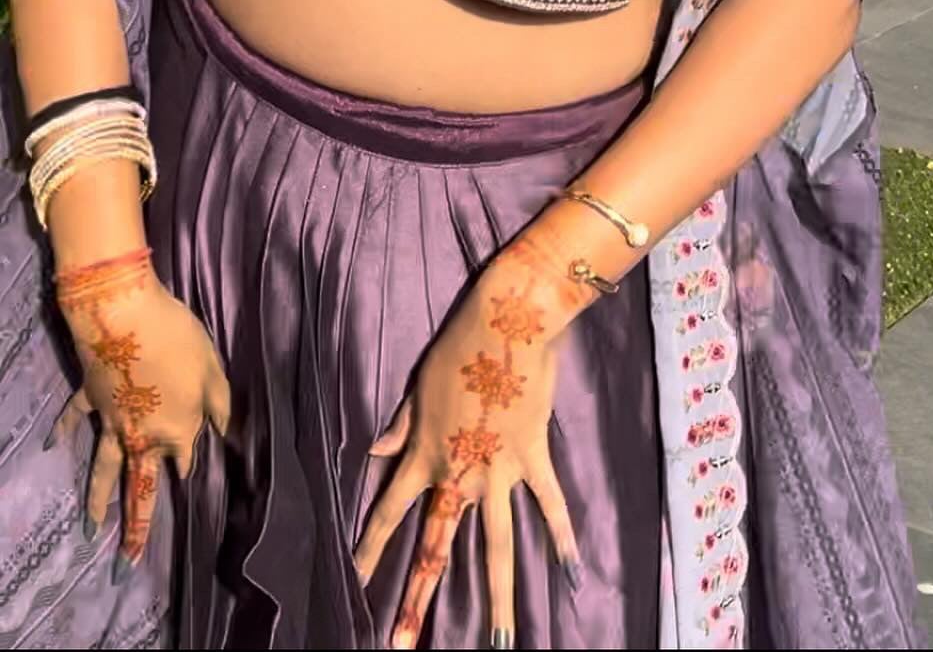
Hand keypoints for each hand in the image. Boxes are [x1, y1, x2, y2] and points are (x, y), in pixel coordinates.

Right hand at [52, 252, 230, 562]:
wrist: (126, 316)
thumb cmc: (179, 341)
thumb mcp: (213, 371)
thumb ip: (222, 406)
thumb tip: (229, 436)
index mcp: (176, 430)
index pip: (184, 460)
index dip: (188, 467)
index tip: (188, 475)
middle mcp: (141, 435)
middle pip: (137, 487)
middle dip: (133, 528)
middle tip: (123, 565)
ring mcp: (111, 420)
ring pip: (102, 468)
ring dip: (95, 499)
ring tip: (90, 531)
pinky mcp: (90, 397)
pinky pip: (74, 420)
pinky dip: (63, 432)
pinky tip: (51, 446)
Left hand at [356, 231, 587, 651]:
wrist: (508, 321)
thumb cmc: (458, 346)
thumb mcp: (418, 386)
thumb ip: (400, 427)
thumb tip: (375, 451)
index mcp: (424, 456)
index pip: (389, 512)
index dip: (369, 550)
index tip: (351, 582)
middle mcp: (458, 474)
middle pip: (436, 546)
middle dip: (417, 599)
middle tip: (401, 645)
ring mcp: (498, 471)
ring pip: (497, 545)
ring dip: (498, 597)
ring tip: (500, 642)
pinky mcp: (532, 456)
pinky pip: (548, 504)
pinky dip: (561, 536)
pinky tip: (571, 573)